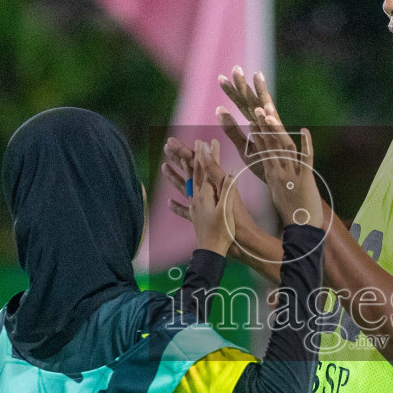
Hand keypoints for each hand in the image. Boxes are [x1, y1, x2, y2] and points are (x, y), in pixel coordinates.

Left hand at [164, 138, 265, 257]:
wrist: (213, 252)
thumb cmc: (223, 231)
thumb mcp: (227, 208)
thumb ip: (227, 188)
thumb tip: (229, 170)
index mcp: (204, 194)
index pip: (204, 168)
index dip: (205, 153)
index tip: (204, 140)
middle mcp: (196, 199)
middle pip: (190, 174)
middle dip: (185, 157)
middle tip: (175, 144)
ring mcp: (194, 208)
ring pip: (182, 188)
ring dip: (174, 176)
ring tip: (163, 165)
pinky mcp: (195, 219)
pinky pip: (183, 210)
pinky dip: (176, 205)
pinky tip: (169, 202)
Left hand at [218, 67, 287, 180]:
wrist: (285, 183)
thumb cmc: (265, 163)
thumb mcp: (244, 146)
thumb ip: (232, 129)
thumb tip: (218, 109)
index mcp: (257, 124)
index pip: (243, 104)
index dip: (232, 92)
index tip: (220, 78)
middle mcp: (268, 126)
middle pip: (254, 104)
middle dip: (245, 88)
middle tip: (236, 69)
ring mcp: (278, 136)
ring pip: (269, 118)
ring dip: (262, 105)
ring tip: (254, 92)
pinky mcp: (287, 148)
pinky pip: (282, 136)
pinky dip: (276, 126)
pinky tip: (270, 118)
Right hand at [255, 121, 322, 228]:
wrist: (301, 231)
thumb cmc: (292, 214)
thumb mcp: (279, 194)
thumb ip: (276, 179)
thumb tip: (274, 171)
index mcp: (272, 176)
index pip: (262, 151)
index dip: (258, 134)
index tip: (252, 119)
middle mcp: (278, 173)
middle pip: (269, 145)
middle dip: (262, 126)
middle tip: (256, 109)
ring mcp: (291, 176)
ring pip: (283, 148)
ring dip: (277, 130)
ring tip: (270, 113)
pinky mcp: (305, 180)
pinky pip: (306, 158)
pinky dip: (306, 143)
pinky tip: (305, 130)